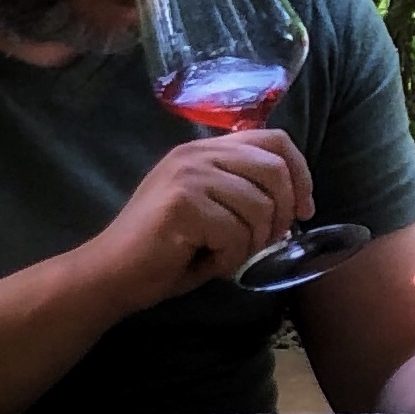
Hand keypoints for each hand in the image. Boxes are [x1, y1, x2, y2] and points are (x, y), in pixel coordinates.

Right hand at [93, 131, 310, 302]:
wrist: (111, 274)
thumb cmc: (163, 250)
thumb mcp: (209, 209)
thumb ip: (242, 191)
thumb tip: (295, 203)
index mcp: (204, 149)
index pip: (275, 140)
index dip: (300, 173)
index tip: (303, 210)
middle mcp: (196, 153)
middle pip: (275, 170)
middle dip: (282, 214)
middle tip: (266, 242)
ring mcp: (188, 175)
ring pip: (259, 207)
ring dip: (251, 243)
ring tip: (223, 255)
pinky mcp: (183, 204)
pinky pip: (236, 234)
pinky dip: (229, 258)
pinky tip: (204, 261)